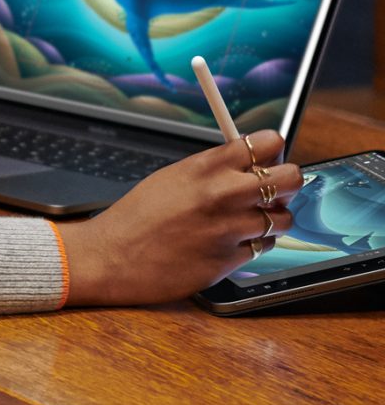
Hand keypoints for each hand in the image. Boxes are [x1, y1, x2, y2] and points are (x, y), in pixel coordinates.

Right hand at [59, 130, 302, 305]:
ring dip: (272, 218)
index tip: (269, 156)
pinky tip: (234, 240)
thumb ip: (212, 168)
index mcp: (205, 167)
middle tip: (273, 188)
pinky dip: (256, 243)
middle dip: (286, 182)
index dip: (272, 149)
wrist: (114, 256)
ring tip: (249, 219)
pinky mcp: (231, 260)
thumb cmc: (137, 216)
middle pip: (290, 178)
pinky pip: (265, 247)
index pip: (267, 143)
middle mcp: (222, 194)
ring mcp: (230, 229)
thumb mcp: (172, 176)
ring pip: (284, 218)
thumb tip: (247, 162)